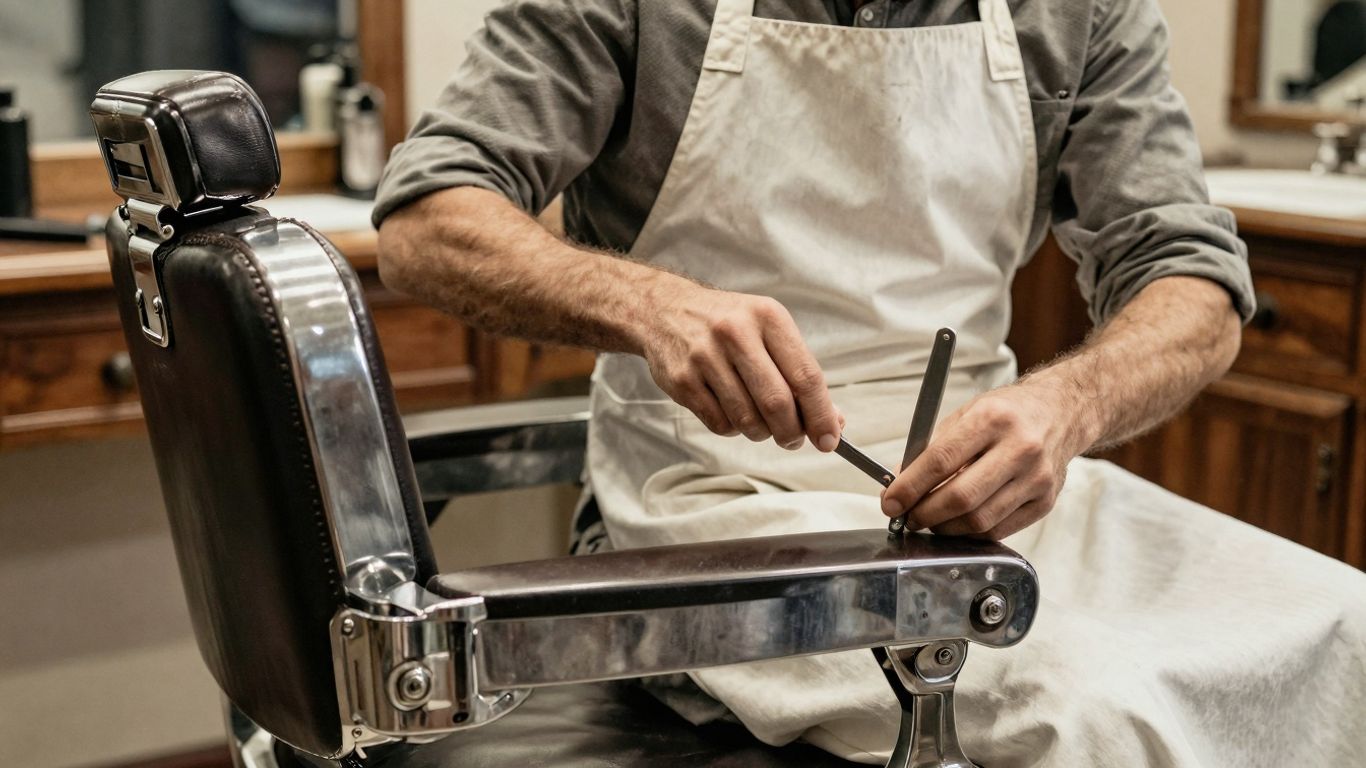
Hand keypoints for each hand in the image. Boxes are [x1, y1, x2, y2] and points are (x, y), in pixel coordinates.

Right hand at [642, 282, 841, 451]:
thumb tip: (832, 420)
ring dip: (761, 433)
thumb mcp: (768, 330)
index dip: (821, 414)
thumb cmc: (728, 323)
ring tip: (760, 422)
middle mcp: (736, 333)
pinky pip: (720, 424)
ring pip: (748, 419)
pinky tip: (732, 411)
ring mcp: (705, 357)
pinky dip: (733, 429)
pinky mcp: (683, 380)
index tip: (829, 439)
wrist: (665, 310)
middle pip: (777, 403)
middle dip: (791, 432)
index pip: (806, 376)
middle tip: (793, 439)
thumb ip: (799, 372)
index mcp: (767, 317)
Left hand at [879, 377, 1094, 538]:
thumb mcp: (966, 414)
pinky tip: (958, 523)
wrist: (1060, 413)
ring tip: (931, 520)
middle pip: (960, 497)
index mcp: (992, 419)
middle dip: (924, 513)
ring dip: (945, 528)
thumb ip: (932, 449)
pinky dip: (970, 532)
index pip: (940, 460)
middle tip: (908, 516)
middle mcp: (1020, 448)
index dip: (909, 487)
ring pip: (979, 521)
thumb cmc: (1008, 413)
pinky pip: (998, 531)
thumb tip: (900, 485)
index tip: (890, 502)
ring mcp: (1036, 478)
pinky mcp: (1045, 502)